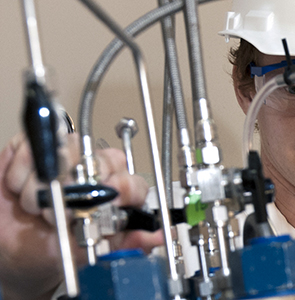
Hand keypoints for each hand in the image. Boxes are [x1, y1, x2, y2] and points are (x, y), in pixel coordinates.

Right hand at [0, 134, 161, 299]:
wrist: (16, 247)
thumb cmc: (57, 244)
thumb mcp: (93, 250)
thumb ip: (129, 243)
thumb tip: (162, 236)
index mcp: (119, 189)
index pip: (131, 180)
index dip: (118, 192)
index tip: (101, 207)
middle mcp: (96, 166)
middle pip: (101, 160)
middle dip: (77, 192)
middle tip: (62, 212)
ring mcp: (66, 152)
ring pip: (65, 152)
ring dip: (45, 186)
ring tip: (42, 206)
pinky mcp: (34, 146)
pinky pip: (32, 150)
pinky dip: (22, 175)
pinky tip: (23, 190)